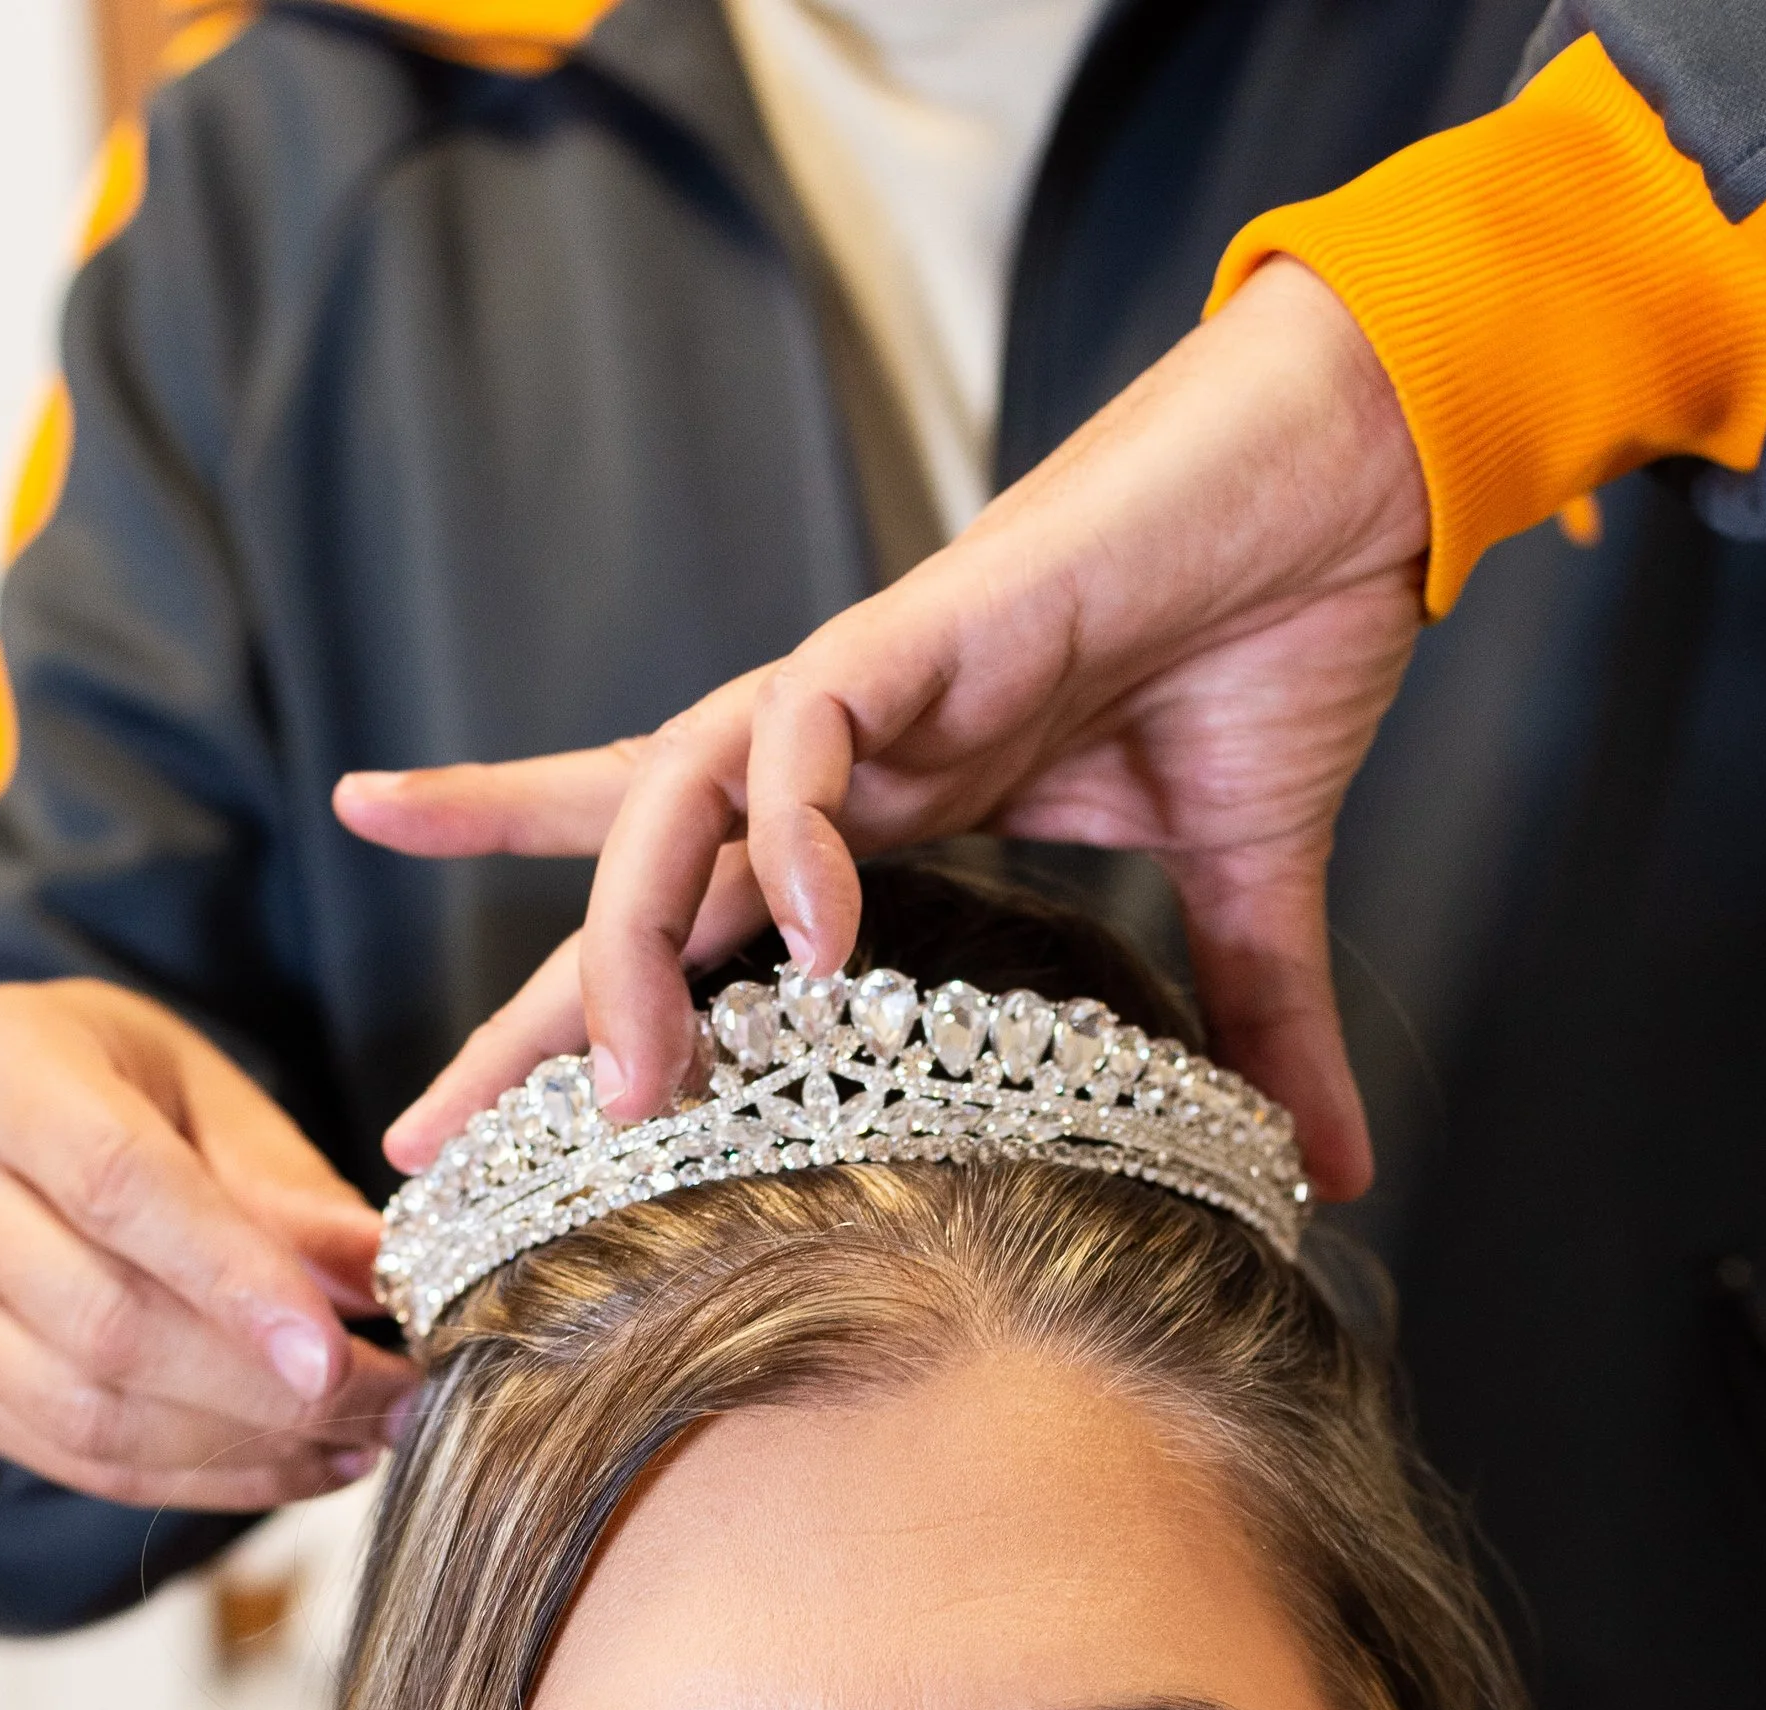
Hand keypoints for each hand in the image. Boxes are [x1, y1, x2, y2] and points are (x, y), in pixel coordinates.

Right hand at [0, 978, 415, 1509]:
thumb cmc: (104, 1086)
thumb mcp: (198, 1089)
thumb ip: (283, 1185)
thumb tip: (380, 1278)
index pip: (115, 1186)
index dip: (233, 1278)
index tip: (337, 1352)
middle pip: (102, 1323)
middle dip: (266, 1387)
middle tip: (392, 1402)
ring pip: (86, 1414)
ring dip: (243, 1447)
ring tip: (359, 1440)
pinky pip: (76, 1459)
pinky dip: (198, 1479)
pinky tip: (292, 1465)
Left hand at [342, 260, 1427, 1200]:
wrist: (1349, 482)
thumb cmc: (1280, 634)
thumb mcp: (1251, 886)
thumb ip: (1257, 1026)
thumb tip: (1330, 1171)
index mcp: (894, 808)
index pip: (709, 915)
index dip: (599, 1003)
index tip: (499, 1121)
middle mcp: (846, 753)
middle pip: (634, 880)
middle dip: (524, 1008)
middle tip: (415, 1136)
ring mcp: (873, 690)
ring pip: (674, 802)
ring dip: (630, 941)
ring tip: (620, 1090)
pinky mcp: (927, 629)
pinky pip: (806, 731)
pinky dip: (795, 836)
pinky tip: (820, 945)